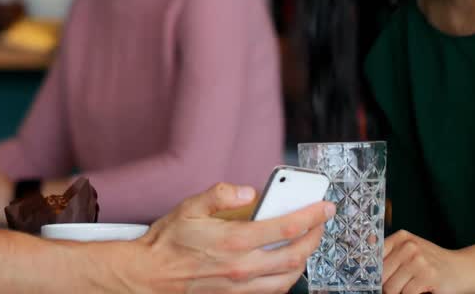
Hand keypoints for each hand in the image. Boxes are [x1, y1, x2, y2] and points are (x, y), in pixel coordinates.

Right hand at [121, 182, 332, 292]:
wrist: (149, 275)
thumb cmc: (168, 241)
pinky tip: (286, 267)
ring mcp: (241, 287)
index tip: (325, 207)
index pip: (287, 228)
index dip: (312, 216)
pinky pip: (272, 292)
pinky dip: (287, 280)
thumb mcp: (190, 206)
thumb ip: (221, 194)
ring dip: (305, 260)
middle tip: (321, 223)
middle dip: (316, 237)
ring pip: (289, 279)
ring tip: (307, 243)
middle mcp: (242, 267)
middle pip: (296, 255)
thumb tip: (249, 191)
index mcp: (234, 240)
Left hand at [383, 230, 474, 293]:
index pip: (374, 257)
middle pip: (381, 276)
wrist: (464, 269)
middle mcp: (409, 246)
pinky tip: (423, 290)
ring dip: (401, 293)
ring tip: (414, 287)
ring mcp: (418, 260)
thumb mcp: (411, 250)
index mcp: (402, 237)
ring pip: (392, 288)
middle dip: (387, 286)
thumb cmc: (434, 262)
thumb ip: (390, 250)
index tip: (377, 280)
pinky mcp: (427, 276)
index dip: (374, 273)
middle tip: (401, 286)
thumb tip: (366, 245)